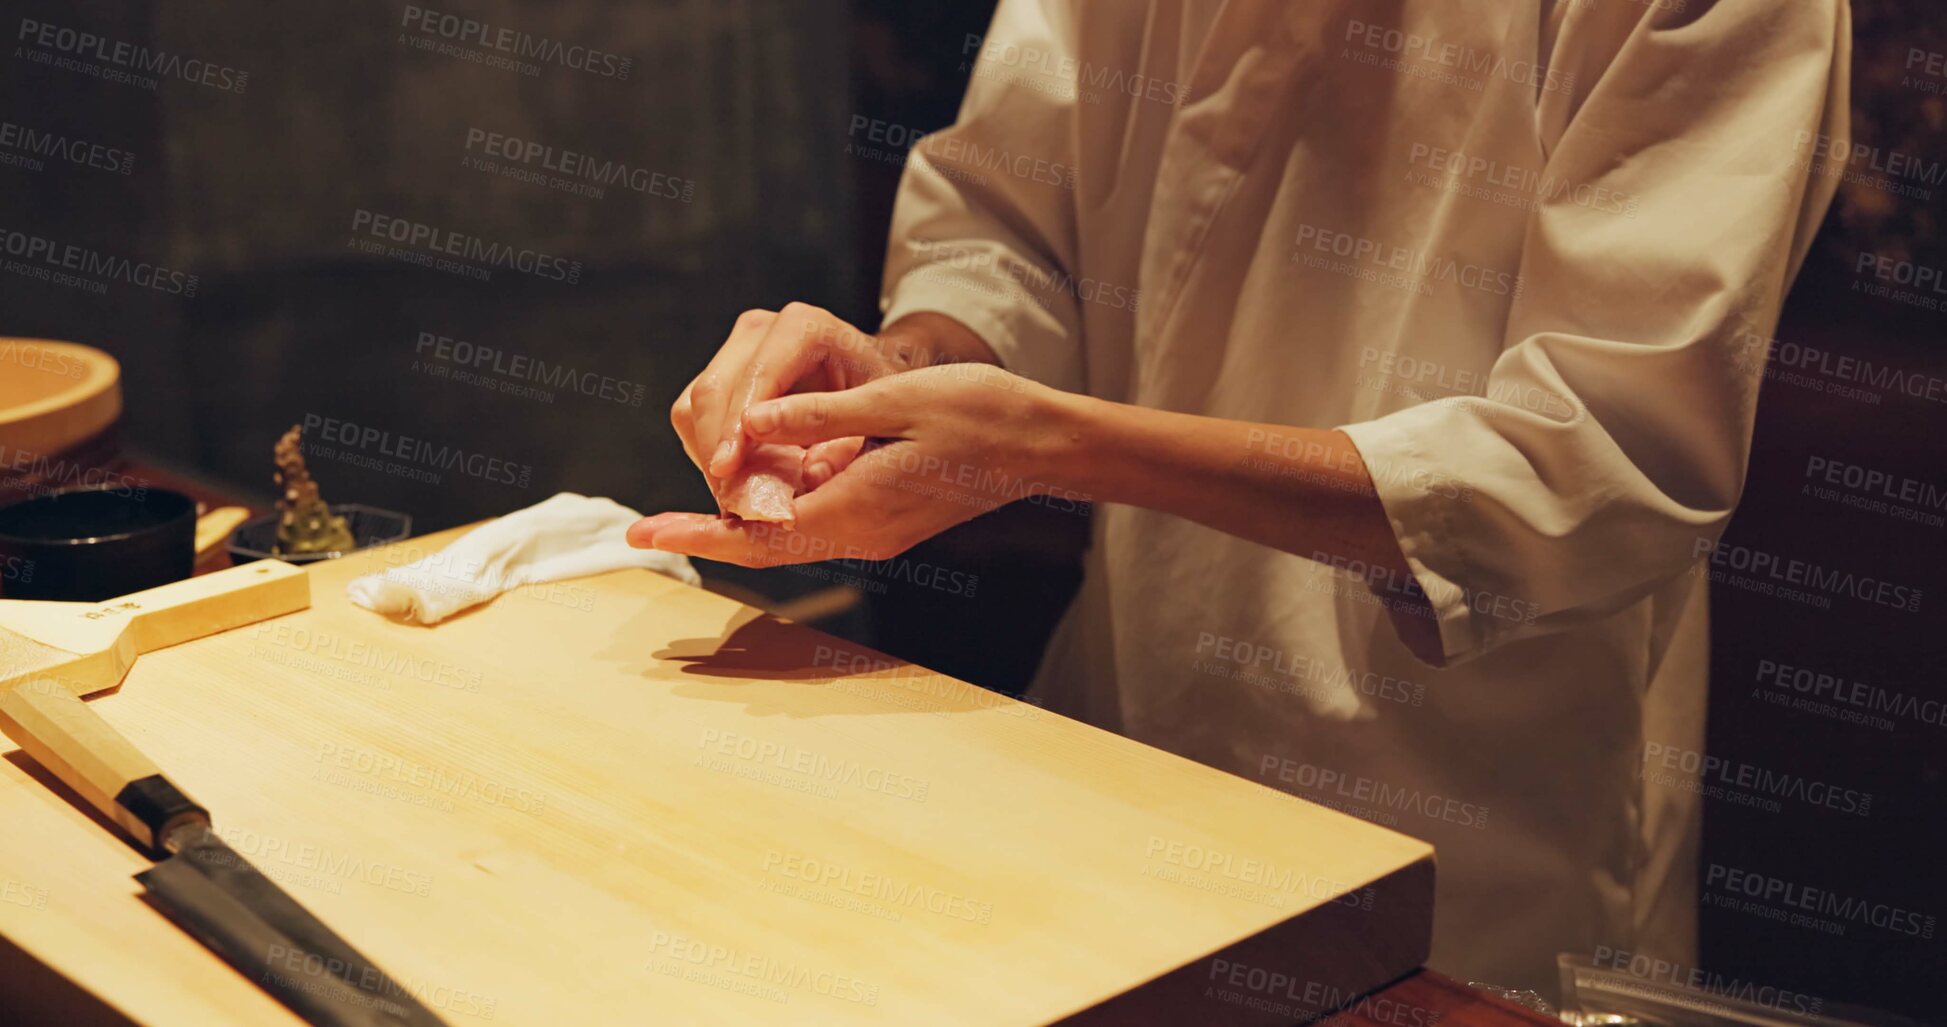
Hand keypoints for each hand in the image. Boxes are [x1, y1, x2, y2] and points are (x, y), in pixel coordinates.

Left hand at [630, 364, 1071, 566]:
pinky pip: (816, 526)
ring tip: (683, 512)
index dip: (698, 532)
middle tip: (644, 528)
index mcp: (858, 507)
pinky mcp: (885, 521)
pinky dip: (775, 515)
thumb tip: (752, 425)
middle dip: (703, 536)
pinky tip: (755, 492)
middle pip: (765, 546)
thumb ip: (820, 417)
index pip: (759, 531)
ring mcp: (875, 533)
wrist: (1042, 445)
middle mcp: (862, 533)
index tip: (646, 531)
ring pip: (788, 538)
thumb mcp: (896, 402)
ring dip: (738, 525)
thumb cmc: (980, 413)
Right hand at [669, 302, 903, 497]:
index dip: (735, 428)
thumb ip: (837, 444)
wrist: (873, 384)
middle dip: (715, 450)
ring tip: (739, 495)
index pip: (754, 379)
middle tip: (729, 500)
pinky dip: (710, 453)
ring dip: (709, 456)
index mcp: (804, 328)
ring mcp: (735, 349)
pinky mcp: (720, 372)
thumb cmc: (881, 401)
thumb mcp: (874, 422)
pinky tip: (740, 477)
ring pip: (692, 408)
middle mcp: (761, 329)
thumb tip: (798, 479)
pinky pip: (693, 418)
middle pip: (710, 391)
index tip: (727, 470)